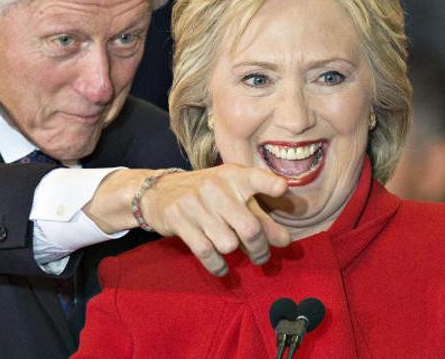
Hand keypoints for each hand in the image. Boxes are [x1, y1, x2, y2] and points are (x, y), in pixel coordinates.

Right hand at [141, 164, 290, 275]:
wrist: (159, 192)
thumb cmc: (207, 196)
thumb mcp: (233, 196)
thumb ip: (260, 215)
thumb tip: (284, 241)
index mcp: (233, 175)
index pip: (255, 177)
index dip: (269, 183)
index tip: (282, 189)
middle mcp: (215, 186)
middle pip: (250, 228)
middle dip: (260, 249)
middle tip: (261, 256)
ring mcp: (195, 203)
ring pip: (228, 244)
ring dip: (235, 254)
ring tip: (233, 251)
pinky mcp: (178, 220)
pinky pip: (207, 253)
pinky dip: (218, 266)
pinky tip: (222, 268)